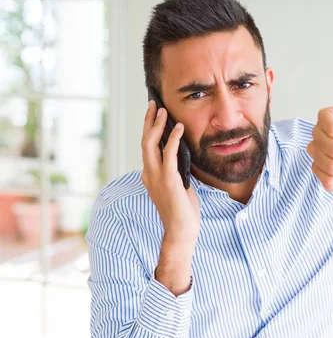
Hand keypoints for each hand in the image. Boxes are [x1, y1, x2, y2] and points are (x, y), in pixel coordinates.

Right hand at [142, 101, 199, 293]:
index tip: (155, 115)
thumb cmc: (182, 212)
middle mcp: (148, 174)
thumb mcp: (179, 186)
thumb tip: (183, 156)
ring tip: (164, 111)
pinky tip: (178, 128)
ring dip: (157, 126)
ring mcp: (156, 177)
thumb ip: (177, 171)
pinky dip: (173, 139)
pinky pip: (169, 154)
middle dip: (149, 121)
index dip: (150, 130)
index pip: (147, 148)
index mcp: (149, 176)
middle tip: (154, 105)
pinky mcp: (168, 180)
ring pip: (151, 145)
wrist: (181, 232)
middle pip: (145, 141)